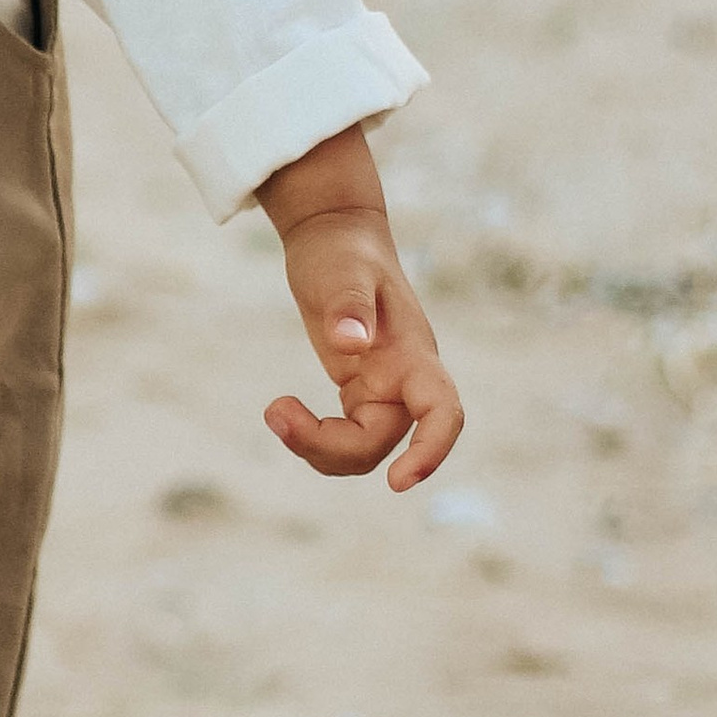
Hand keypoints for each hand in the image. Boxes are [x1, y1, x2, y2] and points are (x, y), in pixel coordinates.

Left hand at [256, 125, 462, 491]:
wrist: (332, 234)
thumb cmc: (342, 250)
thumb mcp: (340, 271)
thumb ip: (347, 305)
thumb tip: (350, 345)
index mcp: (413, 353)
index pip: (442, 412)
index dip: (431, 451)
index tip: (398, 482)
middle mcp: (405, 378)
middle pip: (385, 442)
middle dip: (331, 447)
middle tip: (275, 411)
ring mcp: (384, 388)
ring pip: (364, 448)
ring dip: (317, 446)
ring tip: (274, 410)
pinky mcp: (359, 390)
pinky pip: (346, 434)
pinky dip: (314, 436)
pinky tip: (283, 411)